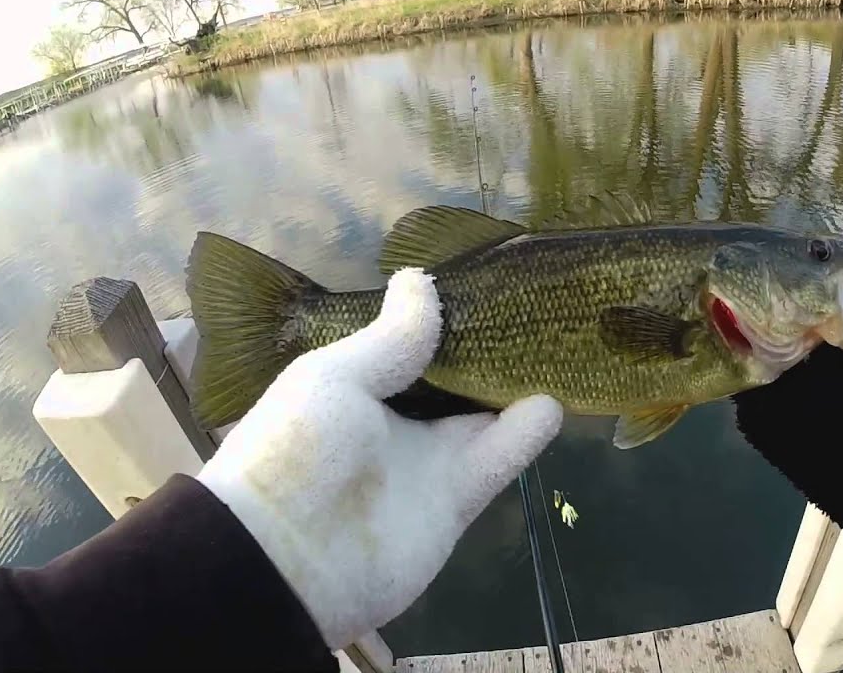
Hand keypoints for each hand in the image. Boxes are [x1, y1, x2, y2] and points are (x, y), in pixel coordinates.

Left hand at [197, 268, 562, 649]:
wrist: (286, 562)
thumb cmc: (298, 450)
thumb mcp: (335, 378)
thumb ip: (390, 337)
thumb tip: (421, 279)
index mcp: (354, 389)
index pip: (407, 346)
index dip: (441, 319)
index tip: (482, 282)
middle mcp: (392, 423)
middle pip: (451, 380)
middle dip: (486, 350)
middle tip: (535, 306)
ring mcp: (427, 463)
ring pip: (483, 416)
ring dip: (514, 387)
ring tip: (556, 345)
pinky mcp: (457, 499)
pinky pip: (498, 458)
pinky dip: (525, 433)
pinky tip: (552, 400)